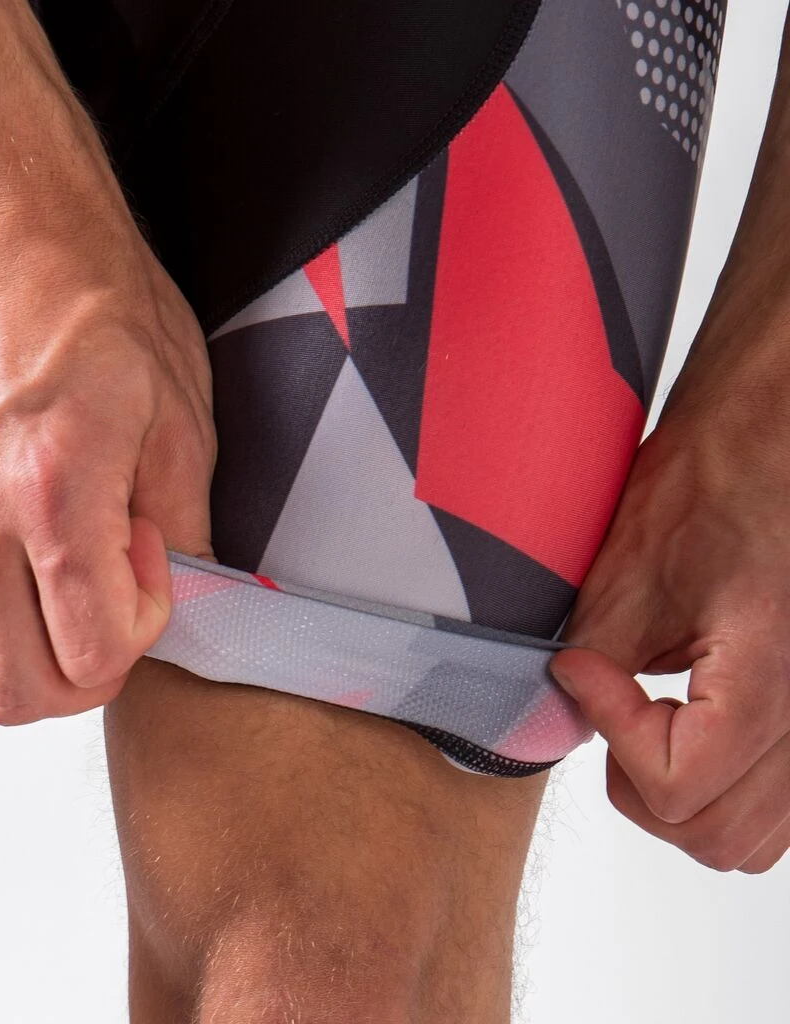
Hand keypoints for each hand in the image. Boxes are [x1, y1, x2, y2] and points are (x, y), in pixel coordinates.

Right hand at [0, 203, 215, 724]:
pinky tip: (39, 552)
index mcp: (55, 493)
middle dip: (88, 675)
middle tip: (121, 610)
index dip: (143, 631)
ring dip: (41, 649)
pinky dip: (2, 612)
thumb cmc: (98, 306)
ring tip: (79, 573)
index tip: (154, 565)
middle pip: (19, 691)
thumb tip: (188, 598)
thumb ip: (187, 530)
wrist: (7, 240)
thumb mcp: (181, 420)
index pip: (93, 654)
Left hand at [548, 406, 789, 873]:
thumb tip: (561, 720)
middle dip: (638, 783)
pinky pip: (771, 807)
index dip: (611, 732)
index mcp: (771, 678)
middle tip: (605, 708)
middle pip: (714, 834)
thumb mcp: (629, 572)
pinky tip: (682, 726)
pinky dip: (718, 791)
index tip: (583, 670)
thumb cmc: (714, 483)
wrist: (767, 448)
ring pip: (747, 836)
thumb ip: (594, 662)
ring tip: (642, 721)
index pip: (678, 784)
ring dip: (677, 798)